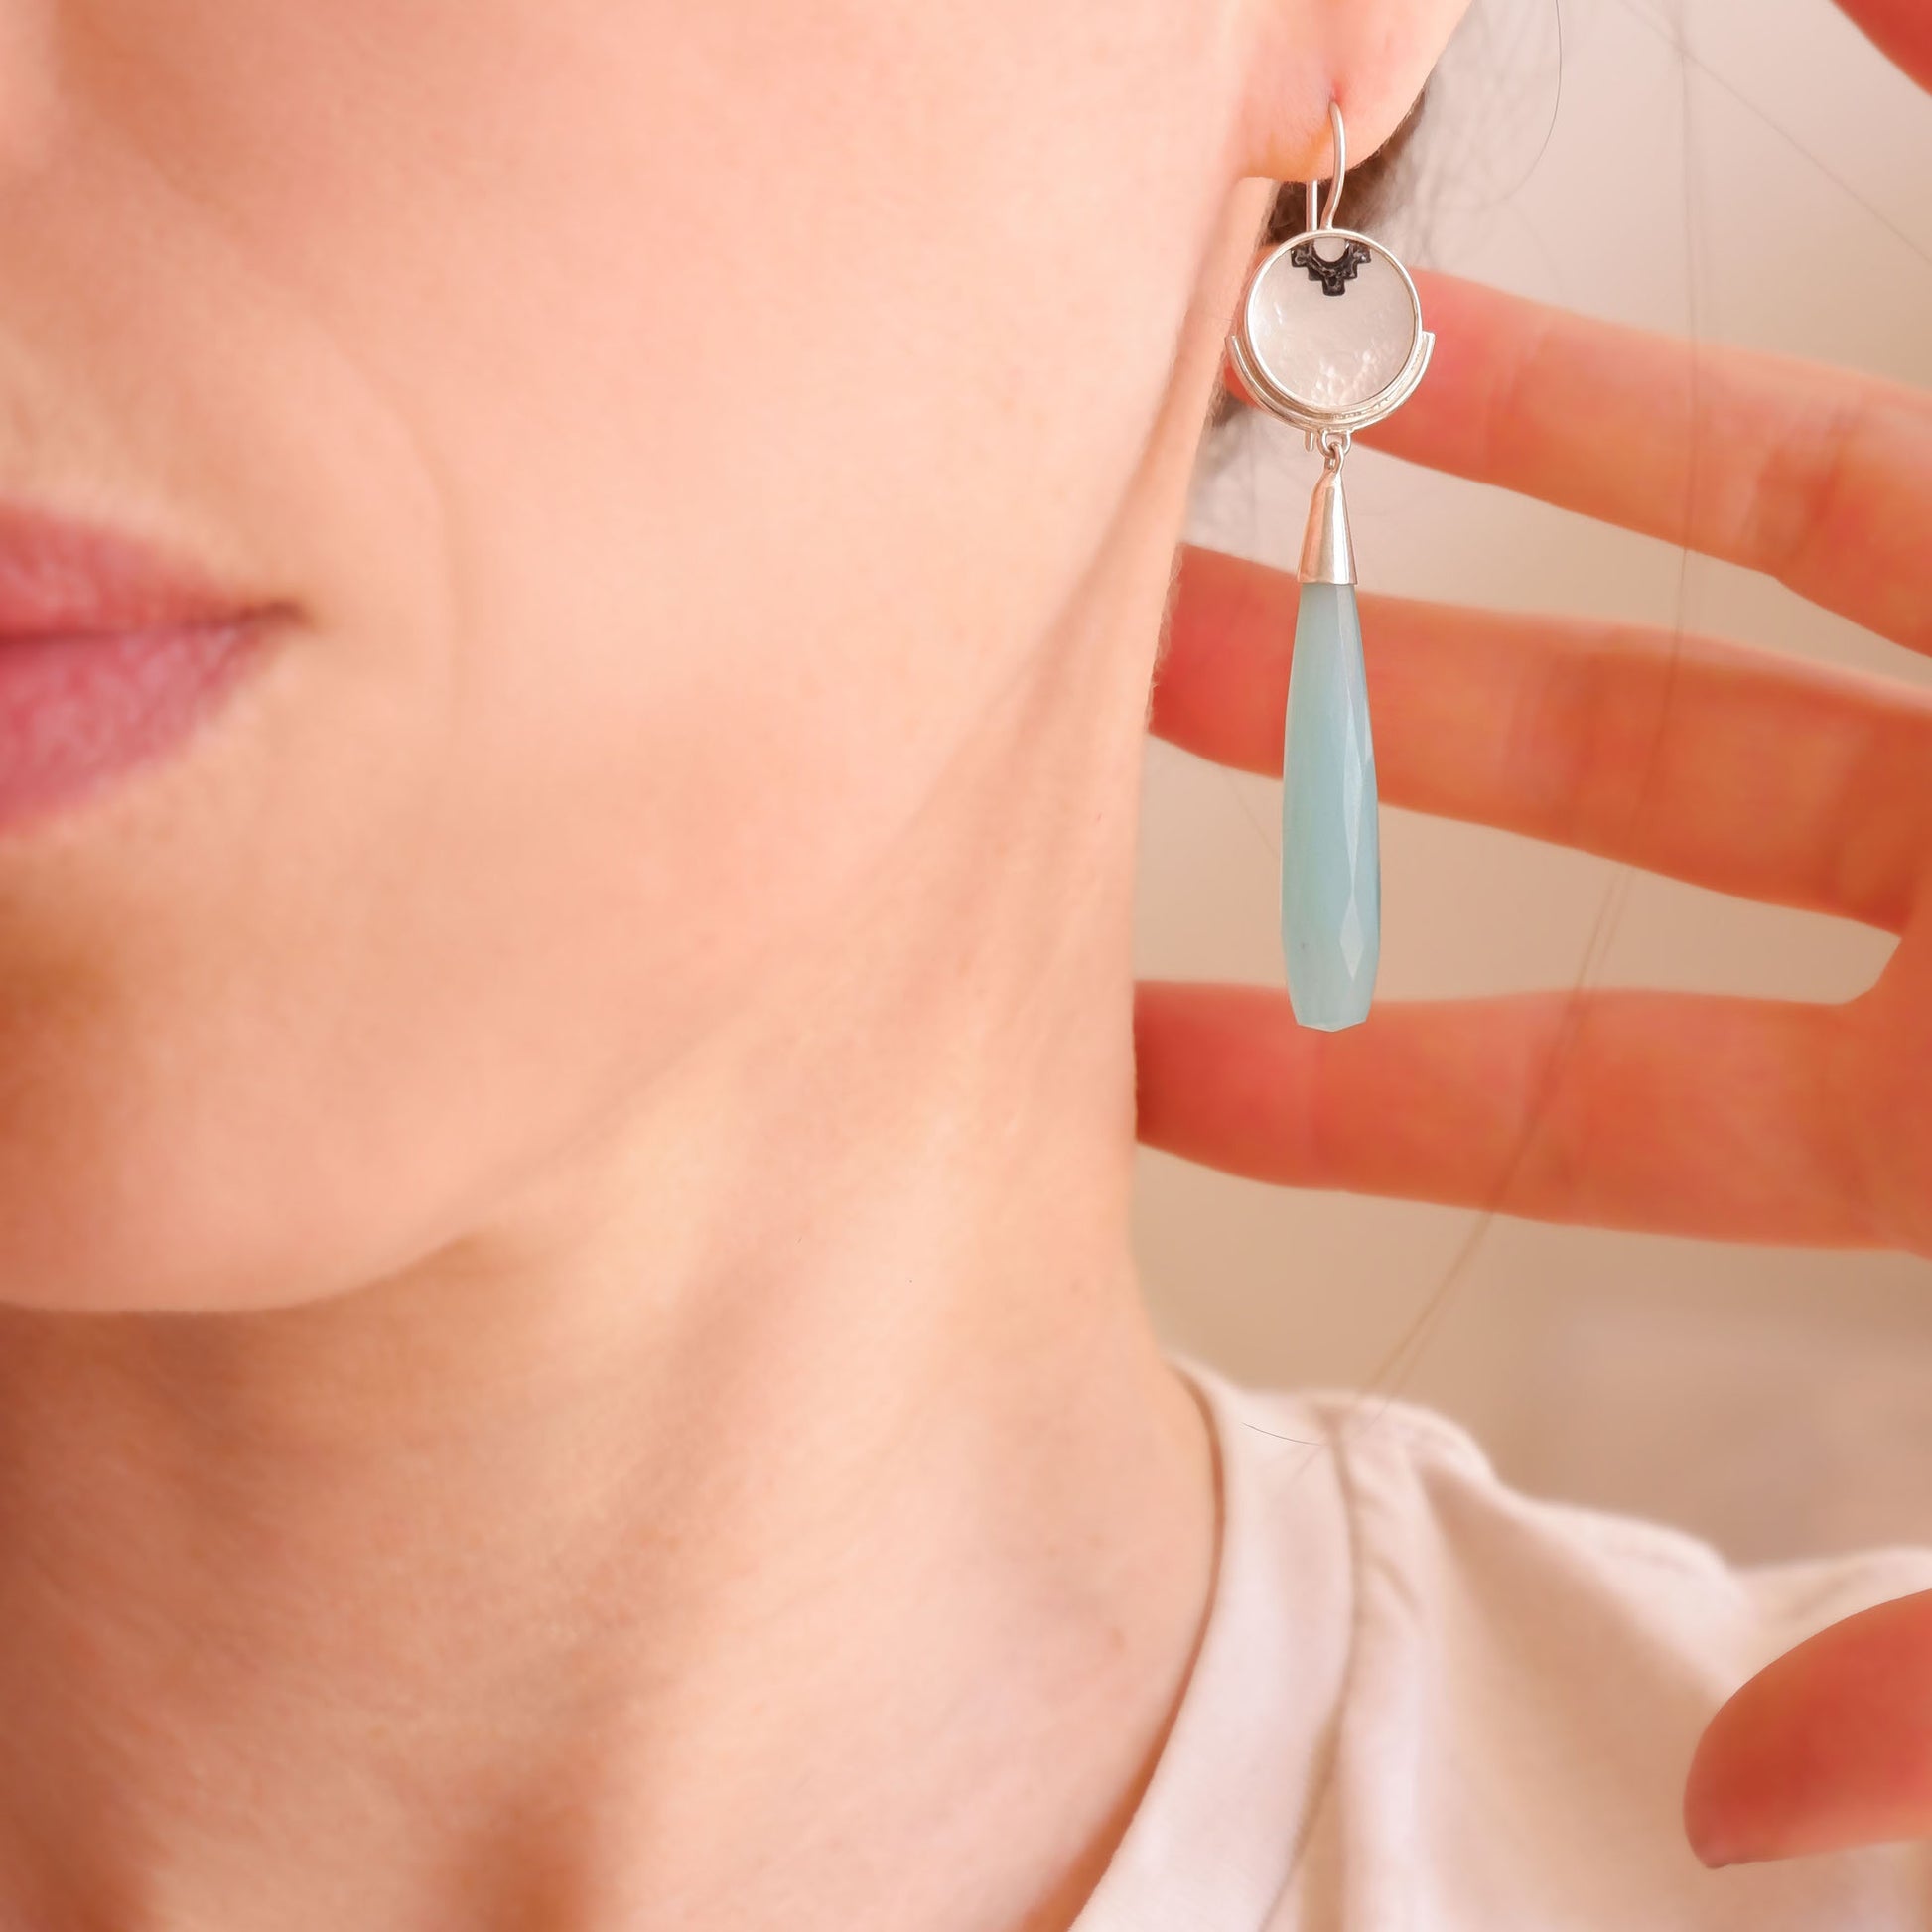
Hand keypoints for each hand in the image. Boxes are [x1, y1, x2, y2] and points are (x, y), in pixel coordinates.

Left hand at [1133, 0, 1931, 1862]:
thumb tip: (1746, 1816)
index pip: (1560, 1080)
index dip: (1329, 1073)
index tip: (1131, 1035)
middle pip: (1598, 761)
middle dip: (1371, 693)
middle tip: (1138, 639)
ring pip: (1757, 507)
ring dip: (1555, 428)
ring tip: (1348, 349)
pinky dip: (1911, 108)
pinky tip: (1785, 28)